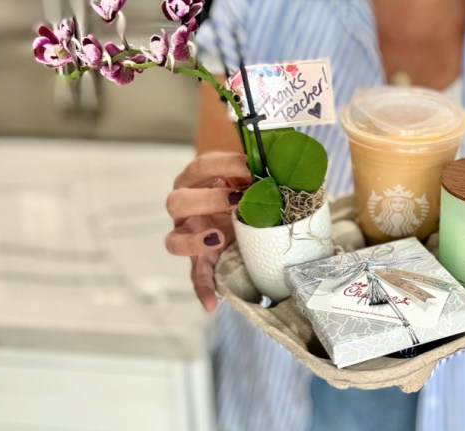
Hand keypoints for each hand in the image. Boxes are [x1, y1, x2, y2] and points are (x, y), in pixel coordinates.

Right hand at [165, 152, 250, 310]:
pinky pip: (195, 276)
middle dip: (207, 199)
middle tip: (236, 200)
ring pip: (174, 240)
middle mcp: (185, 207)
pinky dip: (203, 290)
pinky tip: (212, 303)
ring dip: (194, 241)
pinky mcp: (199, 259)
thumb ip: (261, 169)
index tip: (249, 166)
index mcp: (197, 179)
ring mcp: (188, 234)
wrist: (235, 199)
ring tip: (218, 239)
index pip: (201, 167)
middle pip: (177, 202)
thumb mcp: (249, 173)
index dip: (224, 165)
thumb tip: (291, 161)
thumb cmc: (242, 184)